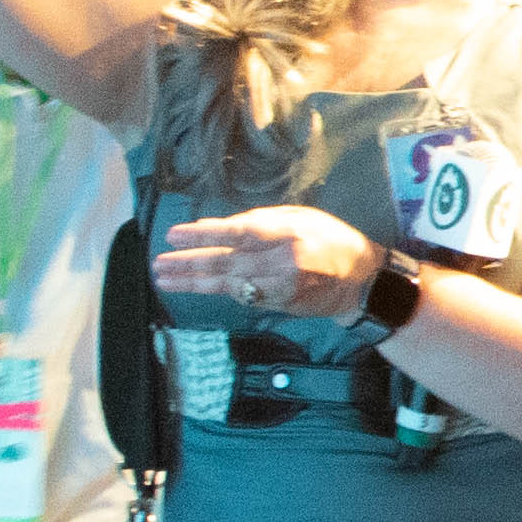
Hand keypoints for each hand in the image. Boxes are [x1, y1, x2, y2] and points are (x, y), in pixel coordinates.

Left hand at [150, 203, 388, 319]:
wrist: (363, 281)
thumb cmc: (330, 240)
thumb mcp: (301, 217)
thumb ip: (261, 221)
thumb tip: (220, 228)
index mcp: (289, 232)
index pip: (237, 233)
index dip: (203, 235)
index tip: (174, 235)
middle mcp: (283, 261)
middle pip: (226, 262)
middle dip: (189, 262)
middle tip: (158, 262)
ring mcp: (281, 286)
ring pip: (228, 284)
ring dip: (193, 282)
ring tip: (164, 279)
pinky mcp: (280, 304)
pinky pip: (243, 296)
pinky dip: (220, 290)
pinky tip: (195, 286)